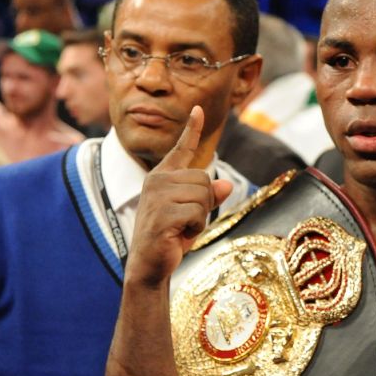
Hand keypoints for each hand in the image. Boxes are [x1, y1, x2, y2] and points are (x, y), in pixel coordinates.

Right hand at [126, 106, 233, 287]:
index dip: (192, 129)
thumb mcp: (194, 214)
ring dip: (200, 217)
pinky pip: (198, 213)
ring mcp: (158, 196)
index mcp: (163, 177)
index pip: (181, 149)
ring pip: (203, 195)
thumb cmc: (171, 237)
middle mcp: (157, 181)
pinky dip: (196, 228)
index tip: (198, 110)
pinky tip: (179, 236)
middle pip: (204, 178)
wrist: (150, 265)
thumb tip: (225, 183)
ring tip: (181, 228)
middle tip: (186, 221)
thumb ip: (207, 196)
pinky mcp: (162, 213)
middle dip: (205, 203)